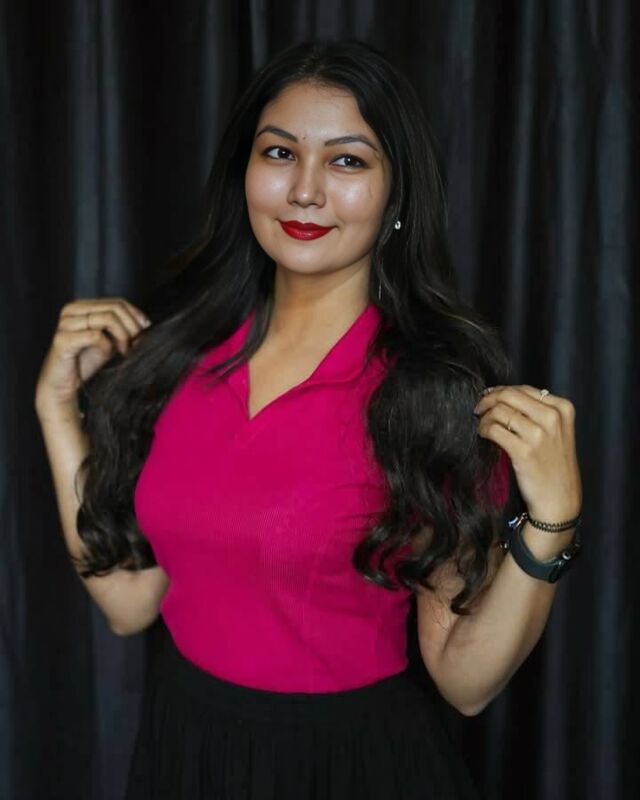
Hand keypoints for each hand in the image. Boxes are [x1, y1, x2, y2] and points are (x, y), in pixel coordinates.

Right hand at [35, 297, 150, 417]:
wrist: (63, 384)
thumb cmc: (85, 362)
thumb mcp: (110, 342)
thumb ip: (124, 331)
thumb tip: (146, 326)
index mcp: (82, 306)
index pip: (117, 301)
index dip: (135, 315)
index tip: (144, 331)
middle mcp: (72, 310)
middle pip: (114, 307)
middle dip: (131, 326)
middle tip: (134, 344)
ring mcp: (65, 324)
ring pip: (107, 318)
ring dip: (122, 335)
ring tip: (124, 350)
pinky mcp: (62, 340)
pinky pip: (95, 335)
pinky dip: (107, 345)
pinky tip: (108, 353)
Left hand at [473, 385, 581, 521]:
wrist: (560, 499)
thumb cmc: (554, 465)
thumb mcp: (557, 431)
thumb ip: (537, 412)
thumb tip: (502, 396)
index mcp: (562, 408)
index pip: (523, 389)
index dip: (501, 391)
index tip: (489, 396)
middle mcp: (552, 418)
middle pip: (509, 395)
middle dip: (488, 399)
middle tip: (478, 408)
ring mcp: (539, 435)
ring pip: (499, 411)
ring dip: (484, 416)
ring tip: (481, 425)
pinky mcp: (524, 451)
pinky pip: (494, 429)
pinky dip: (483, 429)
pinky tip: (483, 434)